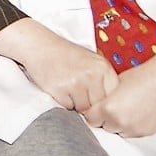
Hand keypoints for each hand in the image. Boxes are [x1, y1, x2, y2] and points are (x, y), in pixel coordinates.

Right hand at [0, 19, 115, 112]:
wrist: (40, 45)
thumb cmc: (65, 55)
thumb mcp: (91, 62)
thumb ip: (104, 81)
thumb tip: (112, 108)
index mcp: (104, 67)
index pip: (115, 98)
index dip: (106, 104)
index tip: (98, 102)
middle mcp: (93, 74)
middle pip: (100, 107)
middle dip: (91, 106)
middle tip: (80, 94)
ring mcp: (77, 82)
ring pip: (84, 110)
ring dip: (76, 105)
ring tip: (69, 88)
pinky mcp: (61, 89)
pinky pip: (68, 108)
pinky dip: (64, 103)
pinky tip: (60, 89)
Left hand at [83, 61, 155, 137]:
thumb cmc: (145, 75)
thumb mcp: (116, 82)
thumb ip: (105, 97)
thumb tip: (97, 104)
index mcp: (109, 109)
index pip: (90, 119)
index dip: (94, 111)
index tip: (98, 106)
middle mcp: (120, 123)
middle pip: (103, 127)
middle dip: (106, 118)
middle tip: (116, 105)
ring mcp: (134, 130)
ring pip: (117, 131)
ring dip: (119, 123)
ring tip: (129, 107)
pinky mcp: (146, 133)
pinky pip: (131, 133)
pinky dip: (132, 125)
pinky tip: (138, 111)